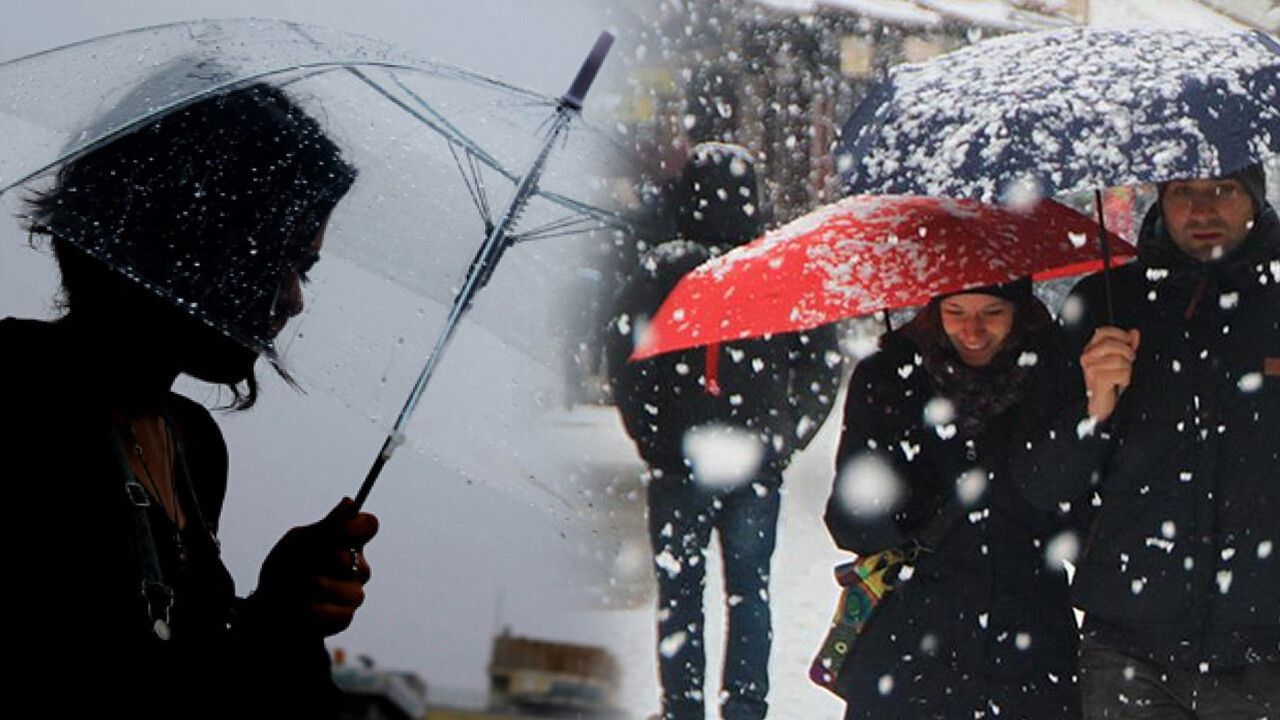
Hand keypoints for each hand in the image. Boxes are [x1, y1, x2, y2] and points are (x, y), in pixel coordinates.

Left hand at [256, 497, 378, 636]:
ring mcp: (354, 594)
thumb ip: (326, 527)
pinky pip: (332, 612)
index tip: (338, 530)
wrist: (267, 608)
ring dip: (306, 588)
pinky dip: (307, 610)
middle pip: (347, 557)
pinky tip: (297, 608)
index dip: (355, 527)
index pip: (368, 525)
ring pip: (338, 586)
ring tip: (291, 590)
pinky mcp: (344, 617)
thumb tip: (350, 502)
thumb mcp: (299, 542)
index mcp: (348, 543)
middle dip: (315, 561)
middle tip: (297, 566)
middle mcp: (358, 567)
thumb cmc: (284, 569)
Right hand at [1080, 326, 1139, 421]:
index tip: (1128, 342)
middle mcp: (1087, 357)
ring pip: (1119, 359)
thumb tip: (1134, 332)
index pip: (1103, 332)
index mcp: (1090, 349)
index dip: (1119, 334)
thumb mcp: (1119, 359)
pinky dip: (1125, 379)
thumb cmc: (1108, 382)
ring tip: (1122, 374)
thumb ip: (1127, 345)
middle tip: (1129, 361)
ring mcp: (1091, 368)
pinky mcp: (1098, 379)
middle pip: (1111, 344)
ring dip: (1127, 369)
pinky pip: (1121, 373)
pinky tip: (1119, 383)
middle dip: (1127, 353)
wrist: (1100, 403)